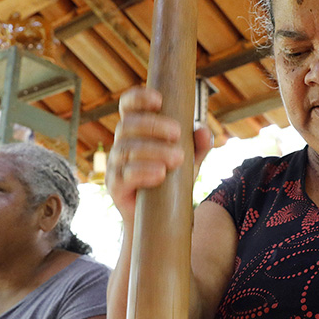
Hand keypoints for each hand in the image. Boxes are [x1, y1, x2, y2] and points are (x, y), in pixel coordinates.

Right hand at [108, 87, 213, 219]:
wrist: (159, 219)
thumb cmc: (171, 183)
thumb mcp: (189, 162)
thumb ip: (197, 146)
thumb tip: (203, 131)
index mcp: (135, 131)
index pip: (128, 106)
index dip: (138, 98)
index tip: (159, 100)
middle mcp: (121, 144)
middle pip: (127, 125)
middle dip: (153, 125)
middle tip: (177, 133)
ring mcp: (114, 165)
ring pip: (126, 149)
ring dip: (153, 151)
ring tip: (177, 158)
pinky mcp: (115, 186)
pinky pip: (124, 175)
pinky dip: (143, 172)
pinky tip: (160, 174)